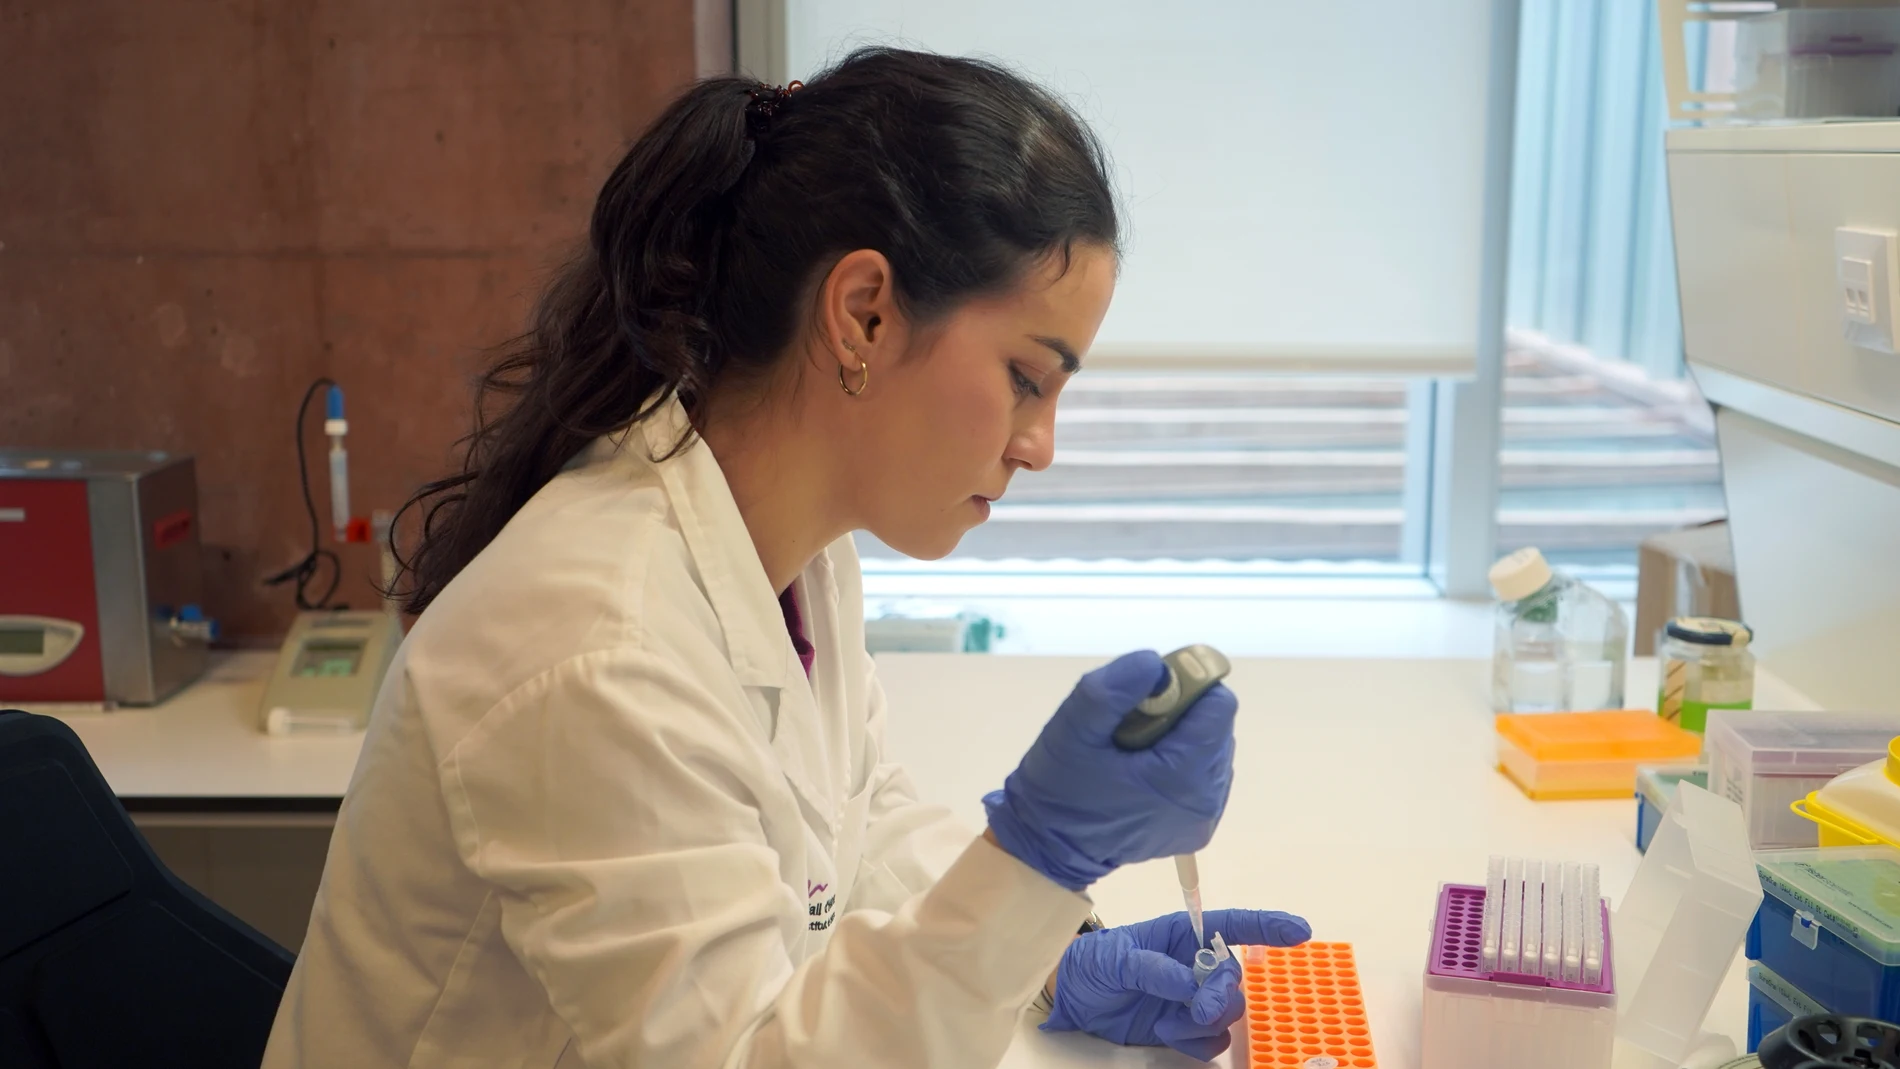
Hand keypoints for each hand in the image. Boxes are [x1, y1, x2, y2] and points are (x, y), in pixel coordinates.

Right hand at [983, 650, 1236, 890]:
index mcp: (1183, 778)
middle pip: (1217, 726)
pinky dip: (1181, 762)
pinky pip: (1205, 775)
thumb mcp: (1073, 729)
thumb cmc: (1058, 788)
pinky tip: (1144, 770)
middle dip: (1181, 712)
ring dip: (1182, 736)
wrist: (1048, 848)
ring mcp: (1205, 818)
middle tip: (1132, 723)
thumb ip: (1112, 691)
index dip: (1186, 686)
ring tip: (1135, 749)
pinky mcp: (1197, 828)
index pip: (1218, 707)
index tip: (1148, 693)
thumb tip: (1155, 664)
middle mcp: (1206, 801)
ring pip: (1212, 748)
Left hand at [1043, 909, 1311, 1061]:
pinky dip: (1196, 1043)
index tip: (1299, 931)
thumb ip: (1152, 967)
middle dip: (1221, 996)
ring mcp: (1192, 998)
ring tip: (1167, 1023)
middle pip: (1234, 979)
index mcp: (1183, 935)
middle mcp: (1194, 964)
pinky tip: (1166, 1034)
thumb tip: (1188, 983)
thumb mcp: (1114, 958)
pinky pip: (1213, 1040)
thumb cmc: (1092, 963)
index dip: (1269, 926)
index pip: (1234, 925)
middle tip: (1196, 1011)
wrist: (1072, 1000)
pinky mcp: (1185, 1028)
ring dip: (1204, 1022)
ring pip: (1228, 1013)